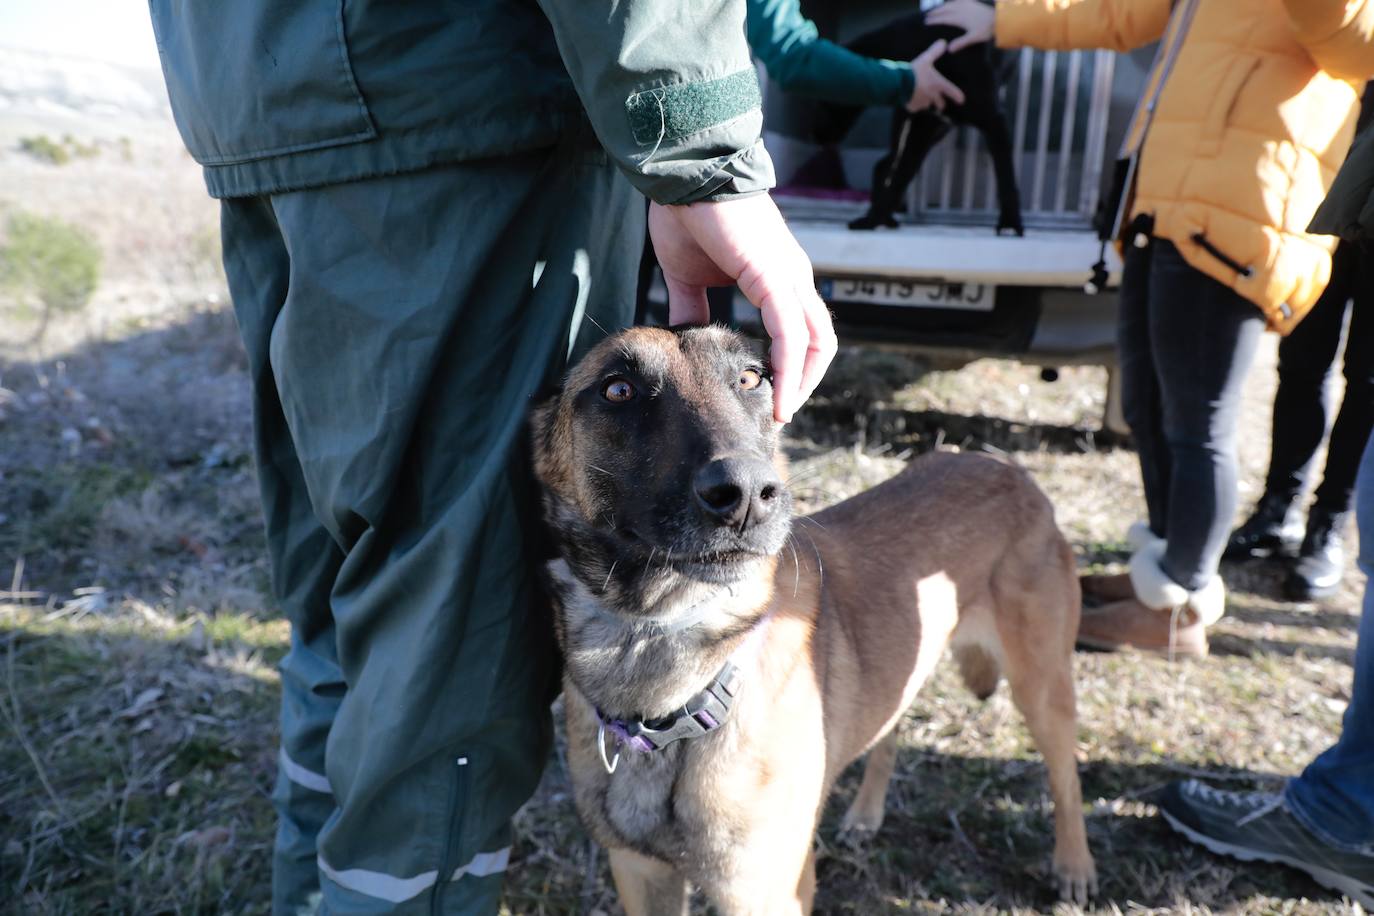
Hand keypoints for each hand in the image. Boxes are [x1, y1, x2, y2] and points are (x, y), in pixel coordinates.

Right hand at [648, 195, 836, 422]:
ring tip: (781, 413)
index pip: (800, 330)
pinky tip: (779, 395)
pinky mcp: (774, 276)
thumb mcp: (688, 275)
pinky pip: (790, 333)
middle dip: (805, 382)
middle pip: (819, 341)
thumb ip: (692, 308)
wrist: (684, 176)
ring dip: (803, 383)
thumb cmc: (688, 215)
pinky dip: (790, 370)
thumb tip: (685, 336)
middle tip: (779, 413)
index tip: (769, 396)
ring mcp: (789, 276)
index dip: (793, 367)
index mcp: (777, 276)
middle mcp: (793, 277)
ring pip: (815, 342)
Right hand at [907, 41, 965, 112]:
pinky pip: (915, 107)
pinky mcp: (912, 107)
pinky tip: (910, 99)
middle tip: (941, 105)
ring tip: (921, 97)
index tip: (961, 100)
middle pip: (940, 104)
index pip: (951, 91)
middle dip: (941, 104)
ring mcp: (922, 103)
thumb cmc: (914, 71)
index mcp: (938, 84)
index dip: (957, 96)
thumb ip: (935, 51)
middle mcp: (932, 96)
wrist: (898, 83)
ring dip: (926, 102)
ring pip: (927, 105)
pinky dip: (914, 104)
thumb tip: (943, 41)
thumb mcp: (925, 59)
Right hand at [926, 0, 995, 52]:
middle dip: (935, 13)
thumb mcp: (973, 38)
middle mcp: (961, 9)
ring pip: (950, 4)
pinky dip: (954, 1)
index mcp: (959, 18)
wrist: (999, 18)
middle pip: (945, 10)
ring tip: (936, 9)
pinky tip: (952, 2)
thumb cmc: (986, 29)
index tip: (926, 22)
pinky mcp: (972, 2)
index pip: (943, 19)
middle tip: (927, 15)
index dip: (934, 20)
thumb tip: (948, 50)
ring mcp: (966, 4)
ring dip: (942, 6)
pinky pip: (959, 0)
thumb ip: (961, 43)